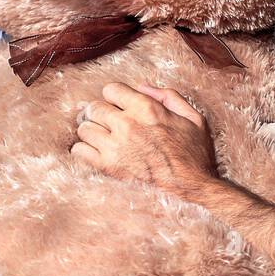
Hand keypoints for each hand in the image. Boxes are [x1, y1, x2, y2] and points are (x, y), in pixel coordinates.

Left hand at [70, 82, 217, 194]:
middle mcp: (127, 124)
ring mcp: (115, 146)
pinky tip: (96, 152)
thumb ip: (169, 96)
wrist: (192, 188)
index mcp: (146, 108)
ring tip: (102, 138)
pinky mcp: (108, 166)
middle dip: (100, 113)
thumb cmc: (194, 155)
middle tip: (107, 122)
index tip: (119, 106)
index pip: (111, 90)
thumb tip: (142, 87)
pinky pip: (80, 151)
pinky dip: (84, 150)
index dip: (115, 97)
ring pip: (84, 128)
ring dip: (91, 131)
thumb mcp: (194, 118)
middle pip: (94, 107)